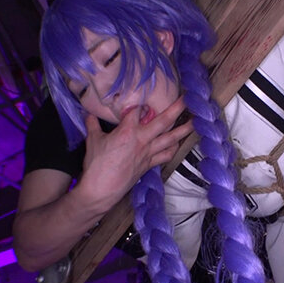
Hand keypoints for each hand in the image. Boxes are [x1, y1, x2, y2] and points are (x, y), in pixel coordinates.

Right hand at [74, 97, 192, 213]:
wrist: (101, 190)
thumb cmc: (96, 165)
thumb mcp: (92, 140)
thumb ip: (92, 124)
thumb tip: (88, 114)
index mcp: (127, 131)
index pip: (137, 110)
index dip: (141, 101)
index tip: (146, 93)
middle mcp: (142, 140)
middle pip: (163, 121)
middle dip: (176, 108)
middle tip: (187, 99)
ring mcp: (148, 153)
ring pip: (170, 139)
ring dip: (184, 130)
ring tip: (195, 122)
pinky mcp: (149, 165)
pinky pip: (166, 155)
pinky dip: (173, 148)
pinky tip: (178, 143)